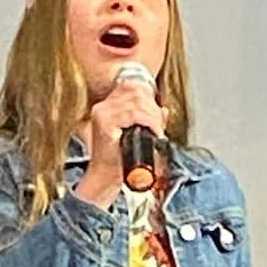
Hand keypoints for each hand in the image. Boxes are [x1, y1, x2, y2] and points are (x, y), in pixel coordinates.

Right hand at [77, 77, 167, 204]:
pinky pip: (132, 114)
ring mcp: (102, 115)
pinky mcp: (105, 125)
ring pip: (136, 103)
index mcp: (107, 107)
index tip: (157, 113)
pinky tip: (153, 132)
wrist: (105, 180)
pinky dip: (148, 122)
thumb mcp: (137, 136)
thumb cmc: (118, 162)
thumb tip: (164, 110)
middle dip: (153, 107)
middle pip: (135, 92)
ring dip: (153, 116)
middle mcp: (102, 107)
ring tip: (157, 131)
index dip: (148, 95)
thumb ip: (149, 121)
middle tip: (159, 125)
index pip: (130, 86)